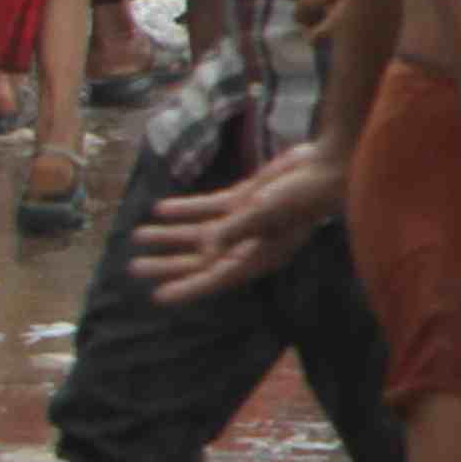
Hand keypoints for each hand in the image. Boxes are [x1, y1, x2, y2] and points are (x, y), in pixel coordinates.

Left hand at [131, 141, 343, 302]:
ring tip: (138, 235)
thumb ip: (234, 230)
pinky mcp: (245, 199)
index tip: (159, 296)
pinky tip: (160, 208)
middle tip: (135, 267)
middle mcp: (249, 243)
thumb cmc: (303, 195)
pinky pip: (208, 208)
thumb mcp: (267, 214)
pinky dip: (185, 209)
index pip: (217, 278)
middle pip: (201, 259)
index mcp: (259, 255)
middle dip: (169, 262)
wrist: (325, 166)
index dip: (188, 288)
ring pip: (200, 233)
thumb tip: (206, 249)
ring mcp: (245, 221)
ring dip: (170, 234)